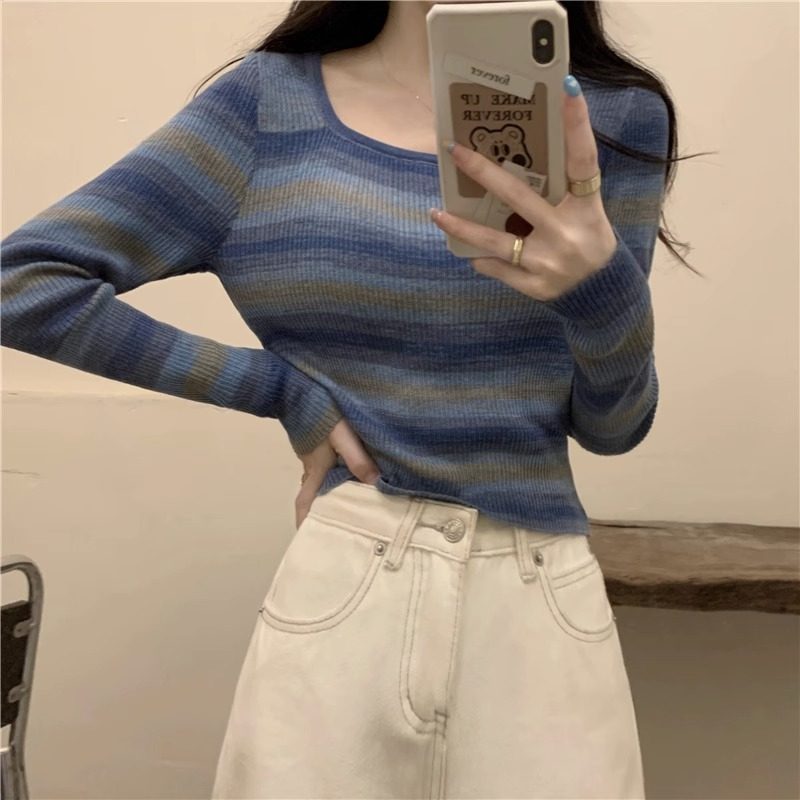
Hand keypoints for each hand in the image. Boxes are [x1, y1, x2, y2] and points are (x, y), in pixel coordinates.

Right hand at [295, 418, 380, 528]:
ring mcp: (313, 457)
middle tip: (343, 527)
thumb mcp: (343, 435)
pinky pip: (328, 470)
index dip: (305, 522)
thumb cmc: (320, 413)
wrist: (300, 387)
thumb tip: (374, 484)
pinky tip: (354, 479)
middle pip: (316, 497)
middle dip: (325, 514)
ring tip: (354, 506)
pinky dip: (338, 480)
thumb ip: (357, 458)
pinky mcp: (318, 447)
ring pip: (324, 484)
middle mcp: (312, 468)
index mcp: (315, 470)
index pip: (305, 503)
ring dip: (333, 496)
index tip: (309, 539)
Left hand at [430, 79, 617, 302]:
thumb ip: (564, 188)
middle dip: (483, 172)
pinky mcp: (535, 286)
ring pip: (494, 240)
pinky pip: (497, 267)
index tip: (567, 88)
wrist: (600, 294)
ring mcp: (548, 263)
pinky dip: (483, 258)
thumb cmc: (588, 241)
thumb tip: (524, 153)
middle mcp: (566, 234)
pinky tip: (470, 251)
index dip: (577, 124)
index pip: (583, 160)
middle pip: (519, 197)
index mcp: (586, 208)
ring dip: (462, 226)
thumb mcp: (588, 212)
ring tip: (436, 213)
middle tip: (455, 150)